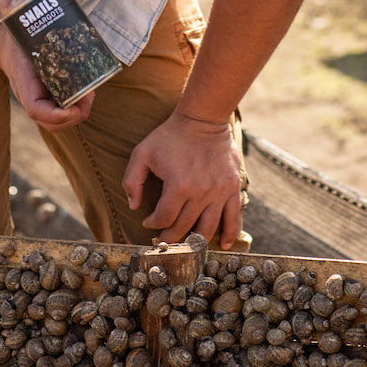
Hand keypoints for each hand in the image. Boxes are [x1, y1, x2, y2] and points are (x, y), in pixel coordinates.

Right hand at [0, 0, 94, 131]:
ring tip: (91, 92)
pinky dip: (78, 107)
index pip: (35, 107)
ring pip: (60, 121)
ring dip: (79, 112)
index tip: (72, 108)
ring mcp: (42, 97)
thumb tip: (10, 0)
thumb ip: (12, 6)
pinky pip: (65, 111)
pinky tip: (89, 91)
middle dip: (74, 115)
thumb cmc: (13, 34)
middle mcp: (32, 94)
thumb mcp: (12, 18)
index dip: (55, 114)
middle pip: (51, 122)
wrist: (7, 44)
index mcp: (23, 80)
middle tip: (89, 95)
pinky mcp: (51, 95)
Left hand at [122, 111, 243, 248]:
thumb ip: (132, 180)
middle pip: (184, 226)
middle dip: (171, 236)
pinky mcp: (232, 188)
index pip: (164, 218)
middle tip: (163, 240)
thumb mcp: (142, 152)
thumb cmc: (170, 136)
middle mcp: (200, 193)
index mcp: (178, 186)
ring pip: (207, 228)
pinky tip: (223, 245)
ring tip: (187, 247)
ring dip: (195, 241)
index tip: (148, 222)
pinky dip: (229, 234)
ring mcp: (219, 192)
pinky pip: (233, 217)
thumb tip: (134, 206)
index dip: (153, 224)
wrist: (203, 120)